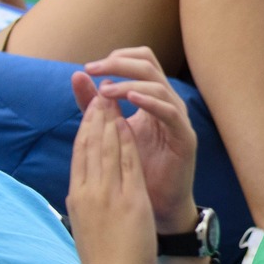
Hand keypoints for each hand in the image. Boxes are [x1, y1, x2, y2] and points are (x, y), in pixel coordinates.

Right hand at [66, 93, 156, 263]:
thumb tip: (80, 192)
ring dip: (109, 121)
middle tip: (100, 93)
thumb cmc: (101, 261)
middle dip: (94, 117)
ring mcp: (108, 195)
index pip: (79, 156)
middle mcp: (89, 192)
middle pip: (90, 146)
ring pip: (106, 148)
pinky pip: (127, 162)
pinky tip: (129, 123)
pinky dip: (127, 140)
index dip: (84, 130)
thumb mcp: (86, 226)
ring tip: (112, 99)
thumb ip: (85, 204)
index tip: (89, 110)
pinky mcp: (128, 200)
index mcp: (77, 198)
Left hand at [70, 49, 198, 233]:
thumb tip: (78, 75)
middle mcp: (168, 103)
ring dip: (129, 85)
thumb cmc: (134, 169)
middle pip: (150, 65)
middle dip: (119, 63)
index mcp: (152, 98)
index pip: (141, 60)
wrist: (155, 206)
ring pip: (158, 86)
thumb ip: (94, 105)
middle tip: (94, 69)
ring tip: (106, 91)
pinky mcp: (185, 138)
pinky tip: (132, 100)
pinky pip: (171, 112)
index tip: (89, 67)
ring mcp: (178, 119)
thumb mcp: (109, 131)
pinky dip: (151, 102)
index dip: (117, 57)